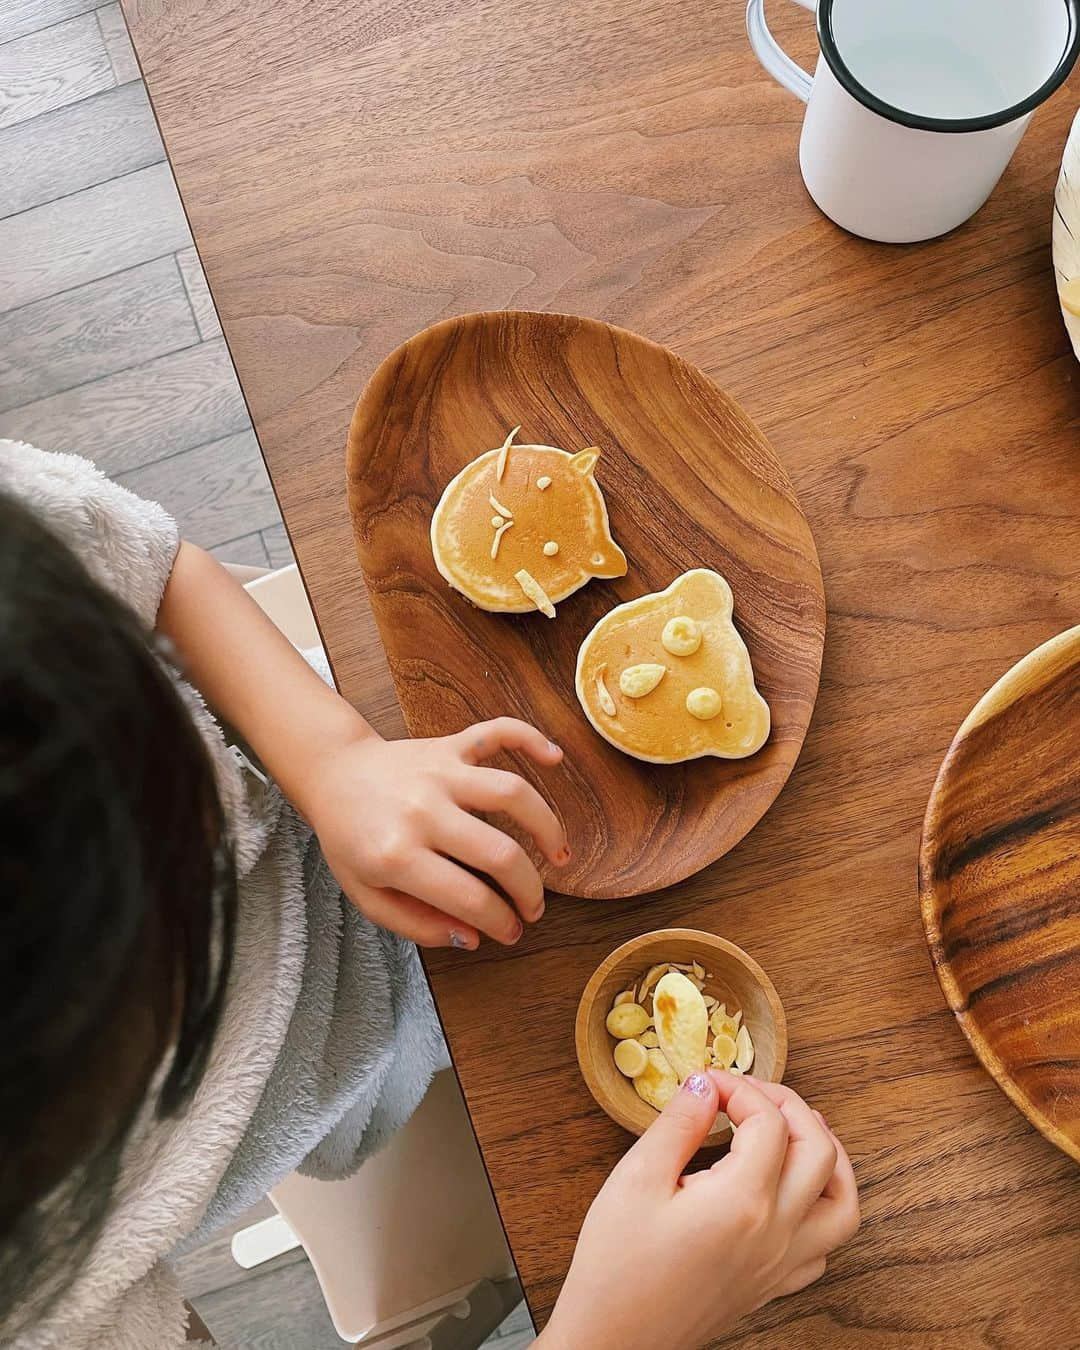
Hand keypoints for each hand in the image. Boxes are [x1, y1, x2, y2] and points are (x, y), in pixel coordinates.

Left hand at [296, 716, 568, 948]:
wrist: (331, 774)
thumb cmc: (350, 839)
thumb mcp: (367, 896)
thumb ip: (417, 924)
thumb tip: (474, 937)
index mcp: (397, 854)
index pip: (468, 897)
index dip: (500, 922)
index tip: (512, 931)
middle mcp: (422, 810)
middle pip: (500, 852)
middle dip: (530, 889)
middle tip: (535, 907)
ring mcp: (439, 772)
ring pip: (511, 792)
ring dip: (547, 826)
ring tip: (560, 855)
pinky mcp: (449, 746)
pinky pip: (497, 733)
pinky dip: (530, 738)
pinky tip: (554, 757)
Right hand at [539, 1071, 858, 1349]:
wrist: (613, 1340)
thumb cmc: (617, 1267)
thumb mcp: (636, 1180)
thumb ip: (678, 1124)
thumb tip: (705, 1085)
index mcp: (742, 1202)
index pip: (768, 1122)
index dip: (739, 1087)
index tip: (708, 1081)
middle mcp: (776, 1234)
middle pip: (819, 1150)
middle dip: (790, 1106)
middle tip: (749, 1092)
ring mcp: (781, 1265)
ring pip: (843, 1203)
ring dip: (829, 1156)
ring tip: (796, 1129)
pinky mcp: (773, 1286)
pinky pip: (826, 1245)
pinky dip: (822, 1206)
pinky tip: (791, 1191)